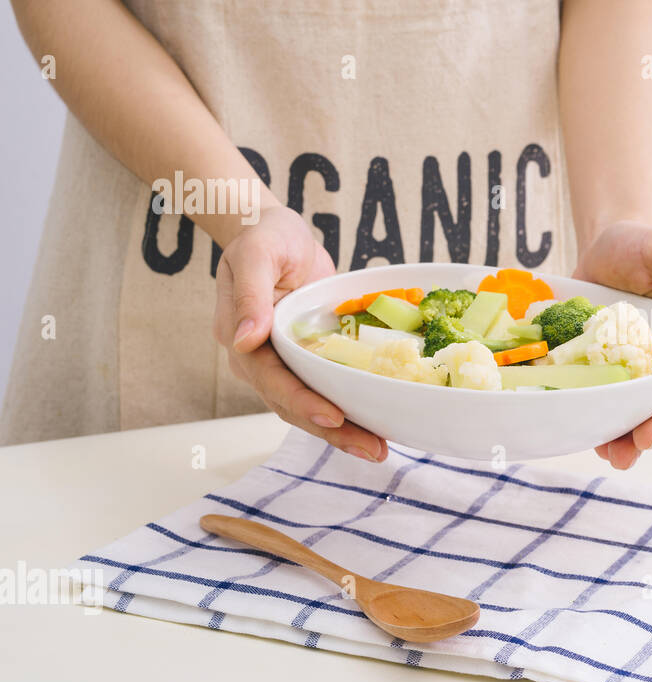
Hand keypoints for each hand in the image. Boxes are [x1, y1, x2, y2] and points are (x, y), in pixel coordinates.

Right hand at [213, 206, 387, 461]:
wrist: (274, 231)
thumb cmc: (264, 237)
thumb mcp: (256, 255)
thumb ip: (251, 295)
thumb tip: (246, 340)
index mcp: (241, 341)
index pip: (272, 381)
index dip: (302, 402)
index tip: (333, 416)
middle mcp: (261, 361)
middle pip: (295, 405)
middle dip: (333, 431)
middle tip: (373, 449)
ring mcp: (285, 362)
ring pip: (312, 406)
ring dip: (345, 431)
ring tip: (380, 450)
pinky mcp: (310, 358)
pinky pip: (328, 388)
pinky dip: (352, 407)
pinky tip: (379, 423)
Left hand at [573, 221, 651, 469]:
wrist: (600, 250)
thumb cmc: (641, 247)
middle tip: (646, 439)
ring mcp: (639, 374)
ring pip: (643, 414)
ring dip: (632, 440)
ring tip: (618, 456)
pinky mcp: (609, 379)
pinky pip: (610, 409)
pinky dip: (603, 429)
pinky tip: (594, 442)